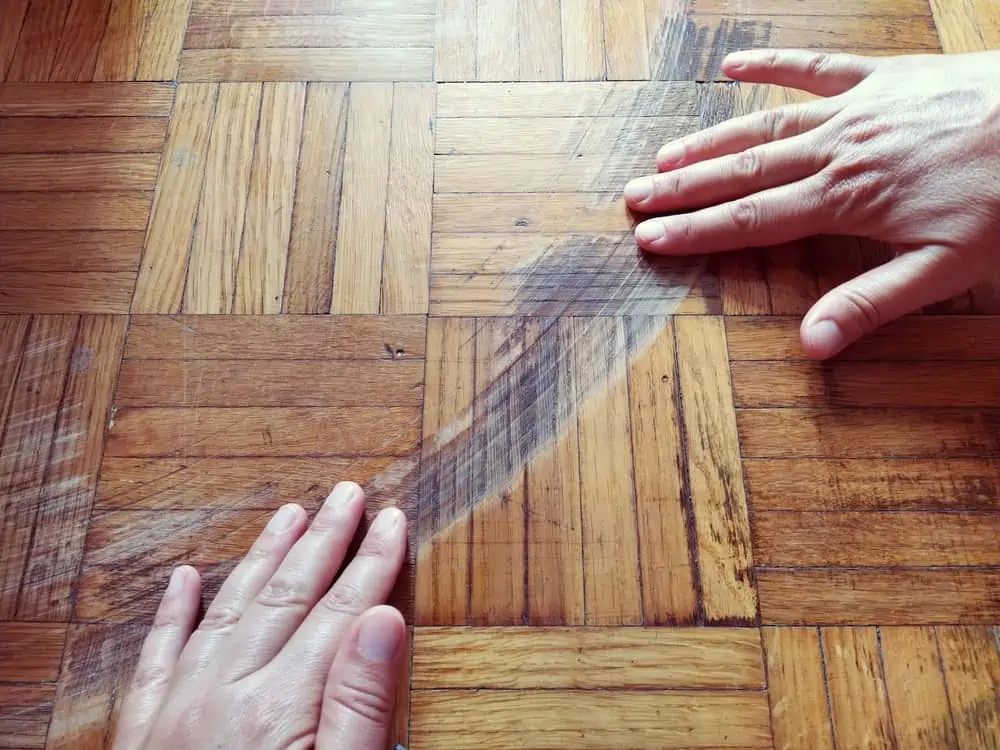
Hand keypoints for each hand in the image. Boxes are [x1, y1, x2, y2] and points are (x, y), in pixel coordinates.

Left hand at [113, 482, 407, 749]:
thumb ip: (359, 706)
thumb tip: (382, 621)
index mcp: (277, 711)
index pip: (340, 613)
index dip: (372, 564)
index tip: (391, 521)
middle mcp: (221, 696)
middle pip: (285, 597)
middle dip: (323, 541)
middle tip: (346, 495)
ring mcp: (175, 712)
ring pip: (226, 611)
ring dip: (262, 558)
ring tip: (288, 515)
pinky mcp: (143, 735)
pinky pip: (157, 657)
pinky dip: (172, 613)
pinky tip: (183, 579)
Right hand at [624, 49, 999, 358]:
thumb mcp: (946, 268)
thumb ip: (872, 303)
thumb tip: (810, 345)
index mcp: (844, 200)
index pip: (750, 221)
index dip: (695, 232)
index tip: (649, 238)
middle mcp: (835, 151)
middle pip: (741, 172)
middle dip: (683, 187)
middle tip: (633, 196)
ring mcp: (855, 108)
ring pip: (763, 124)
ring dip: (710, 141)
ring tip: (664, 154)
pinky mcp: (882, 76)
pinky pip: (815, 66)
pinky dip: (771, 64)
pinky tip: (732, 66)